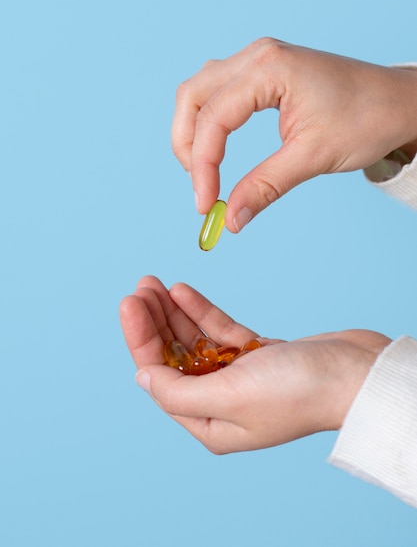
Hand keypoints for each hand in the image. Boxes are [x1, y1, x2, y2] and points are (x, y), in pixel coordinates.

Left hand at [120, 276, 390, 452]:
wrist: (355, 374)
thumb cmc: (296, 392)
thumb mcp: (228, 396)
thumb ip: (179, 391)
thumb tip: (142, 379)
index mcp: (210, 422)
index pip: (161, 378)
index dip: (142, 339)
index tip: (130, 304)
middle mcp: (221, 401)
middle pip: (175, 356)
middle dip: (155, 322)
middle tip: (140, 287)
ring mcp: (240, 376)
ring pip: (195, 340)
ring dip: (174, 312)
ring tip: (155, 283)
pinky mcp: (258, 353)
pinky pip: (220, 330)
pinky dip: (202, 311)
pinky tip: (184, 291)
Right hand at [172, 38, 416, 230]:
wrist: (398, 101)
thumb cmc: (367, 119)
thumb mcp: (313, 157)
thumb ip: (265, 186)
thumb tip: (230, 218)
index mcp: (268, 69)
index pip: (214, 119)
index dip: (202, 166)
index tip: (206, 204)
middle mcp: (256, 56)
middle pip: (193, 97)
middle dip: (186, 146)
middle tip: (200, 188)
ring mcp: (258, 59)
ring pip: (200, 91)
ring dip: (194, 132)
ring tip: (203, 171)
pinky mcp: (263, 70)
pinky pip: (219, 91)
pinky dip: (209, 121)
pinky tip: (215, 146)